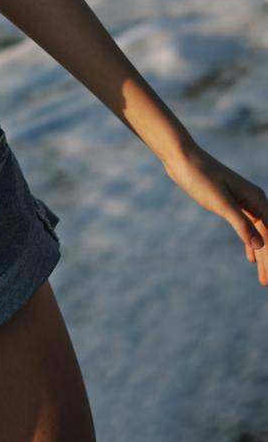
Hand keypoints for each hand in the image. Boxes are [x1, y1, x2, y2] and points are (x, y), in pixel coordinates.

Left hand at [162, 141, 267, 285]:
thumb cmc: (201, 177)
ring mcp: (244, 201)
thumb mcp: (221, 203)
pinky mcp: (232, 202)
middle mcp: (255, 200)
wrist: (182, 158)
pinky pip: (248, 227)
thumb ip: (241, 224)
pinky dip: (250, 242)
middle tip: (265, 283)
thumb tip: (260, 246)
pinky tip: (250, 257)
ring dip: (261, 255)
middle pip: (267, 236)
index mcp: (257, 200)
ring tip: (262, 277)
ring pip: (258, 233)